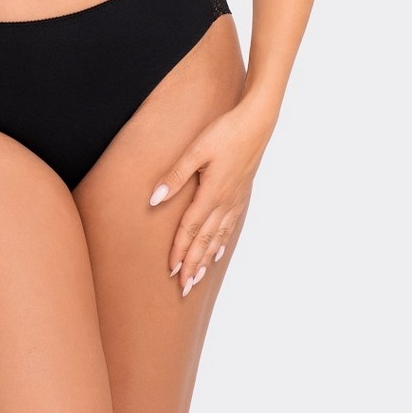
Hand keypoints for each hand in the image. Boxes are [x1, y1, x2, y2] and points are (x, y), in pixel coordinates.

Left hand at [148, 99, 277, 296]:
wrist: (257, 123)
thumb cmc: (225, 132)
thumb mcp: (196, 150)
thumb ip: (175, 176)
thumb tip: (154, 199)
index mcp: (211, 193)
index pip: (191, 229)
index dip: (180, 251)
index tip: (171, 271)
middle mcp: (224, 202)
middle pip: (205, 240)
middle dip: (193, 265)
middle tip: (183, 289)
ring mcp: (235, 200)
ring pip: (218, 237)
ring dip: (206, 259)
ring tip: (197, 278)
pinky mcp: (242, 194)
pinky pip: (230, 226)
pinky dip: (221, 242)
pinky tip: (217, 251)